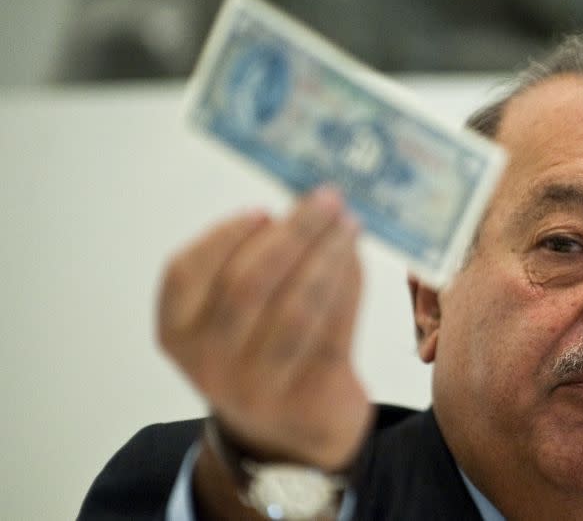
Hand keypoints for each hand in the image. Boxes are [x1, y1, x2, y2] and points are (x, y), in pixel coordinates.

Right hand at [158, 186, 371, 470]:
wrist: (290, 433)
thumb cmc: (260, 350)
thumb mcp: (234, 314)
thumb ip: (253, 261)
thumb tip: (305, 204)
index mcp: (177, 334)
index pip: (186, 273)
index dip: (226, 235)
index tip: (264, 208)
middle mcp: (208, 364)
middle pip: (249, 284)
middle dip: (293, 234)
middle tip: (326, 198)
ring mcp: (257, 388)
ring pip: (296, 307)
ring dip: (328, 256)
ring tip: (348, 224)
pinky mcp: (308, 398)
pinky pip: (333, 329)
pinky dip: (348, 286)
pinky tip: (354, 259)